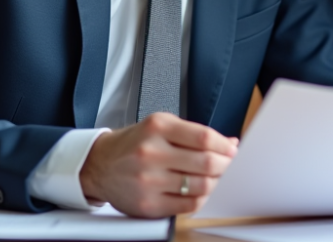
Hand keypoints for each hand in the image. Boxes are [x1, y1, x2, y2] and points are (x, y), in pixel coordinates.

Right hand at [79, 112, 238, 217]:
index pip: (204, 137)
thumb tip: (230, 143)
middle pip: (206, 162)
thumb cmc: (134, 144)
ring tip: (217, 178)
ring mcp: (149, 181)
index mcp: (157, 127)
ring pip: (200, 186)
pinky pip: (188, 205)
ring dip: (216, 183)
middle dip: (226, 165)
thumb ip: (194, 134)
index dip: (225, 146)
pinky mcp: (148, 204)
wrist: (99, 165)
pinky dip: (202, 199)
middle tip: (231, 166)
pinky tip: (201, 191)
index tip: (233, 150)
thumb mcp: (160, 126)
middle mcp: (152, 152)